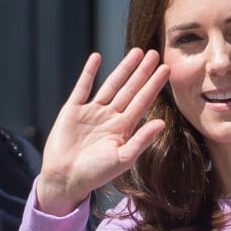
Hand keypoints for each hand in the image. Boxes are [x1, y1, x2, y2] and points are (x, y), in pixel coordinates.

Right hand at [37, 48, 169, 215]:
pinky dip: (89, 72)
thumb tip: (162, 123)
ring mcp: (91, 111)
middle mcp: (109, 117)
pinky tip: (96, 58)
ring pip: (111, 85)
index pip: (142, 102)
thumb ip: (141, 141)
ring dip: (123, 68)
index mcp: (123, 129)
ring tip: (136, 52)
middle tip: (155, 54)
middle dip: (142, 72)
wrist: (64, 178)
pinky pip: (82, 87)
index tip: (165, 70)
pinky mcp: (73, 109)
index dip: (153, 85)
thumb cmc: (95, 174)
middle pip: (130, 89)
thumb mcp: (122, 159)